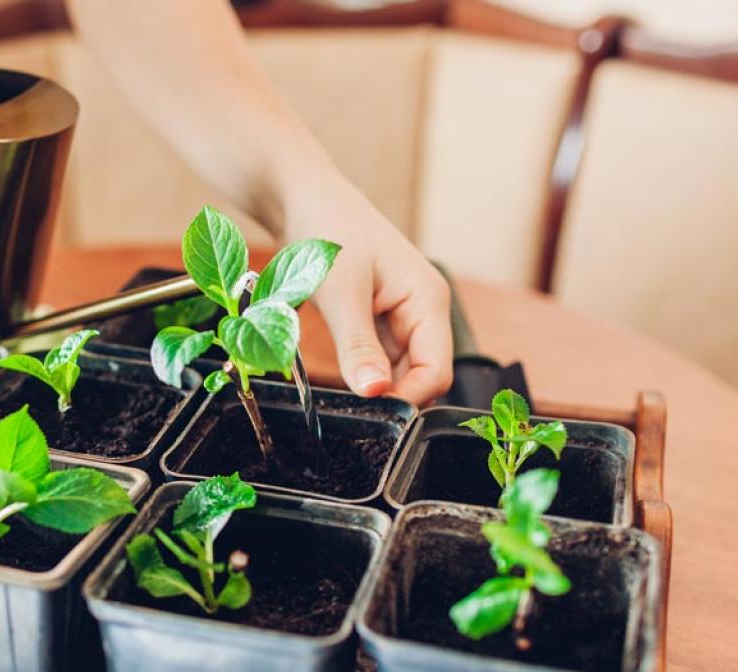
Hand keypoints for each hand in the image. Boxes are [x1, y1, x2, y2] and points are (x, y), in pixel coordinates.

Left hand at [283, 175, 452, 404]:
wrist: (300, 195)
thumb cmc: (326, 228)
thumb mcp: (340, 291)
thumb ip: (358, 345)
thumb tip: (375, 392)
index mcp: (427, 300)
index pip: (438, 371)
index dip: (410, 397)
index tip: (373, 409)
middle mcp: (421, 310)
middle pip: (420, 375)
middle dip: (391, 393)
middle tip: (350, 400)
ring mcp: (399, 315)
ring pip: (396, 370)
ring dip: (372, 380)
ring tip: (340, 376)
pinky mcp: (376, 318)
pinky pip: (375, 357)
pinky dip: (359, 367)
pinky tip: (337, 365)